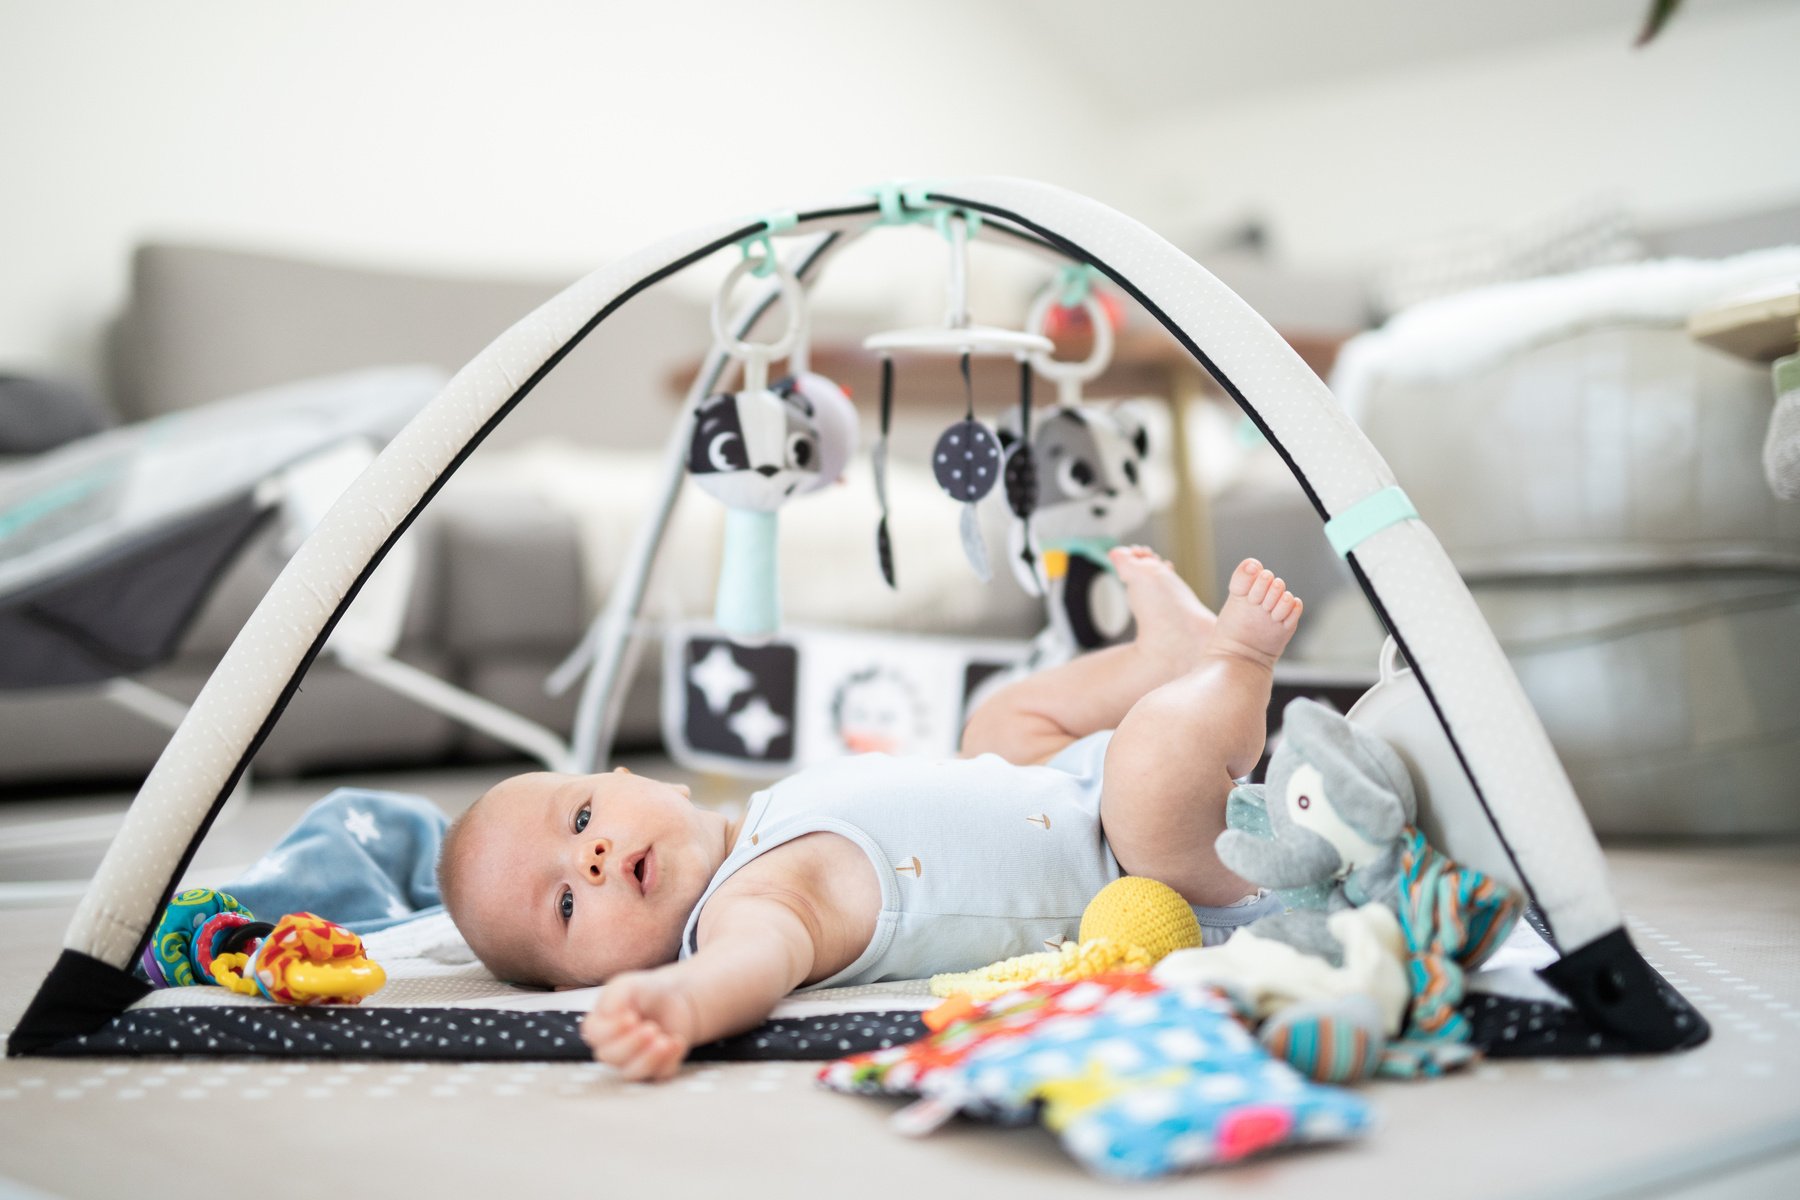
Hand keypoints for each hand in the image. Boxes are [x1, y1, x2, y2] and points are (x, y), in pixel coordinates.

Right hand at [581, 970, 699, 1081]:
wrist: (676, 998)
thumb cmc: (645, 992)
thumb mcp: (628, 985)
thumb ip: (615, 995)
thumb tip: (607, 1012)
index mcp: (600, 1026)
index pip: (595, 1036)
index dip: (612, 1031)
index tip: (631, 1017)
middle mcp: (612, 1048)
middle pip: (611, 1057)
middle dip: (632, 1044)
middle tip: (650, 1028)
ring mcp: (632, 1061)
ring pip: (632, 1073)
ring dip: (648, 1058)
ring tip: (663, 1040)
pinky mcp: (655, 1068)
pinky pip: (659, 1075)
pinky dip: (670, 1060)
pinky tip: (676, 1041)